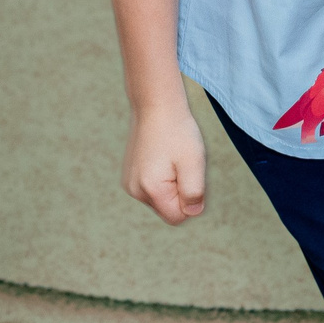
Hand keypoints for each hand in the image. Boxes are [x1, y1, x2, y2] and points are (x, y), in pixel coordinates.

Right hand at [122, 104, 207, 225]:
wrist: (155, 105)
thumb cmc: (177, 132)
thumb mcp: (194, 162)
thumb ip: (194, 192)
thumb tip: (193, 212)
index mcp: (151, 190)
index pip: (177, 217)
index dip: (191, 199)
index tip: (190, 174)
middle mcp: (135, 191)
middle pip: (167, 209)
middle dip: (180, 192)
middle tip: (182, 164)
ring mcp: (129, 183)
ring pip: (160, 199)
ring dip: (171, 184)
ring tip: (172, 158)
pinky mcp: (129, 176)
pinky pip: (152, 188)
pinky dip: (161, 178)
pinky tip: (163, 157)